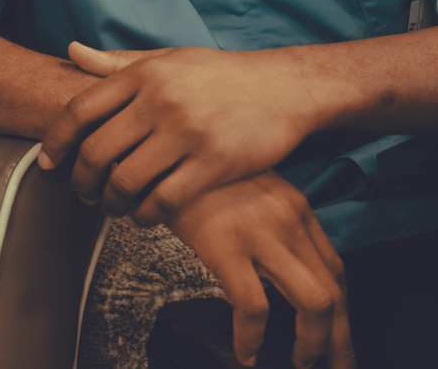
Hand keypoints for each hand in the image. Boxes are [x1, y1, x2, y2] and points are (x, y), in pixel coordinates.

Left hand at [39, 43, 319, 224]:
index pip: (79, 110)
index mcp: (141, 75)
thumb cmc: (218, 74)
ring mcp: (187, 133)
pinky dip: (147, 215)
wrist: (284, 87)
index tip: (48, 164)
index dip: (55, 142)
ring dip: (111, 203)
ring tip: (111, 206)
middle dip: (81, 180)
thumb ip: (115, 62)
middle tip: (81, 192)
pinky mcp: (215, 163)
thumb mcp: (165, 59)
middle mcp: (160, 101)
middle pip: (96, 151)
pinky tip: (145, 216)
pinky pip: (165, 200)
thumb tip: (70, 50)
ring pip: (126, 180)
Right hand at [168, 171, 353, 368]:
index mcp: (294, 206)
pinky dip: (253, 337)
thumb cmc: (193, 172)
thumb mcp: (242, 190)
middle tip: (334, 364)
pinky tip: (246, 351)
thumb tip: (270, 269)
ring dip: (313, 343)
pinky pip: (254, 306)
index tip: (336, 333)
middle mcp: (288, 218)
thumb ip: (264, 222)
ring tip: (299, 362)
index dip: (341, 310)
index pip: (335, 268)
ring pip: (314, 301)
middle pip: (335, 289)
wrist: (157, 150)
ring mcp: (261, 232)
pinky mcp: (226, 245)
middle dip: (339, 338)